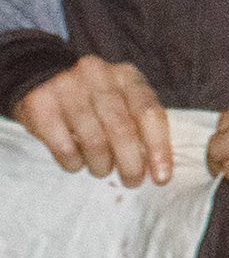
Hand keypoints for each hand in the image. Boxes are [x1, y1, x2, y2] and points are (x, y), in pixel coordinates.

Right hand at [12, 55, 172, 183]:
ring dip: (101, 164)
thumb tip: (156, 165)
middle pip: (121, 128)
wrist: (39, 78)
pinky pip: (63, 146)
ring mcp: (68, 89)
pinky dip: (74, 162)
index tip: (161, 177)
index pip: (149, 112)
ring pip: (93, 140)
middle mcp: (98, 76)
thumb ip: (139, 122)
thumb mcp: (121, 99)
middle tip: (132, 182)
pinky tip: (76, 164)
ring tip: (101, 170)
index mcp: (126, 75)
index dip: (158, 147)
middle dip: (131, 163)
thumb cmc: (92, 98)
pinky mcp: (40, 105)